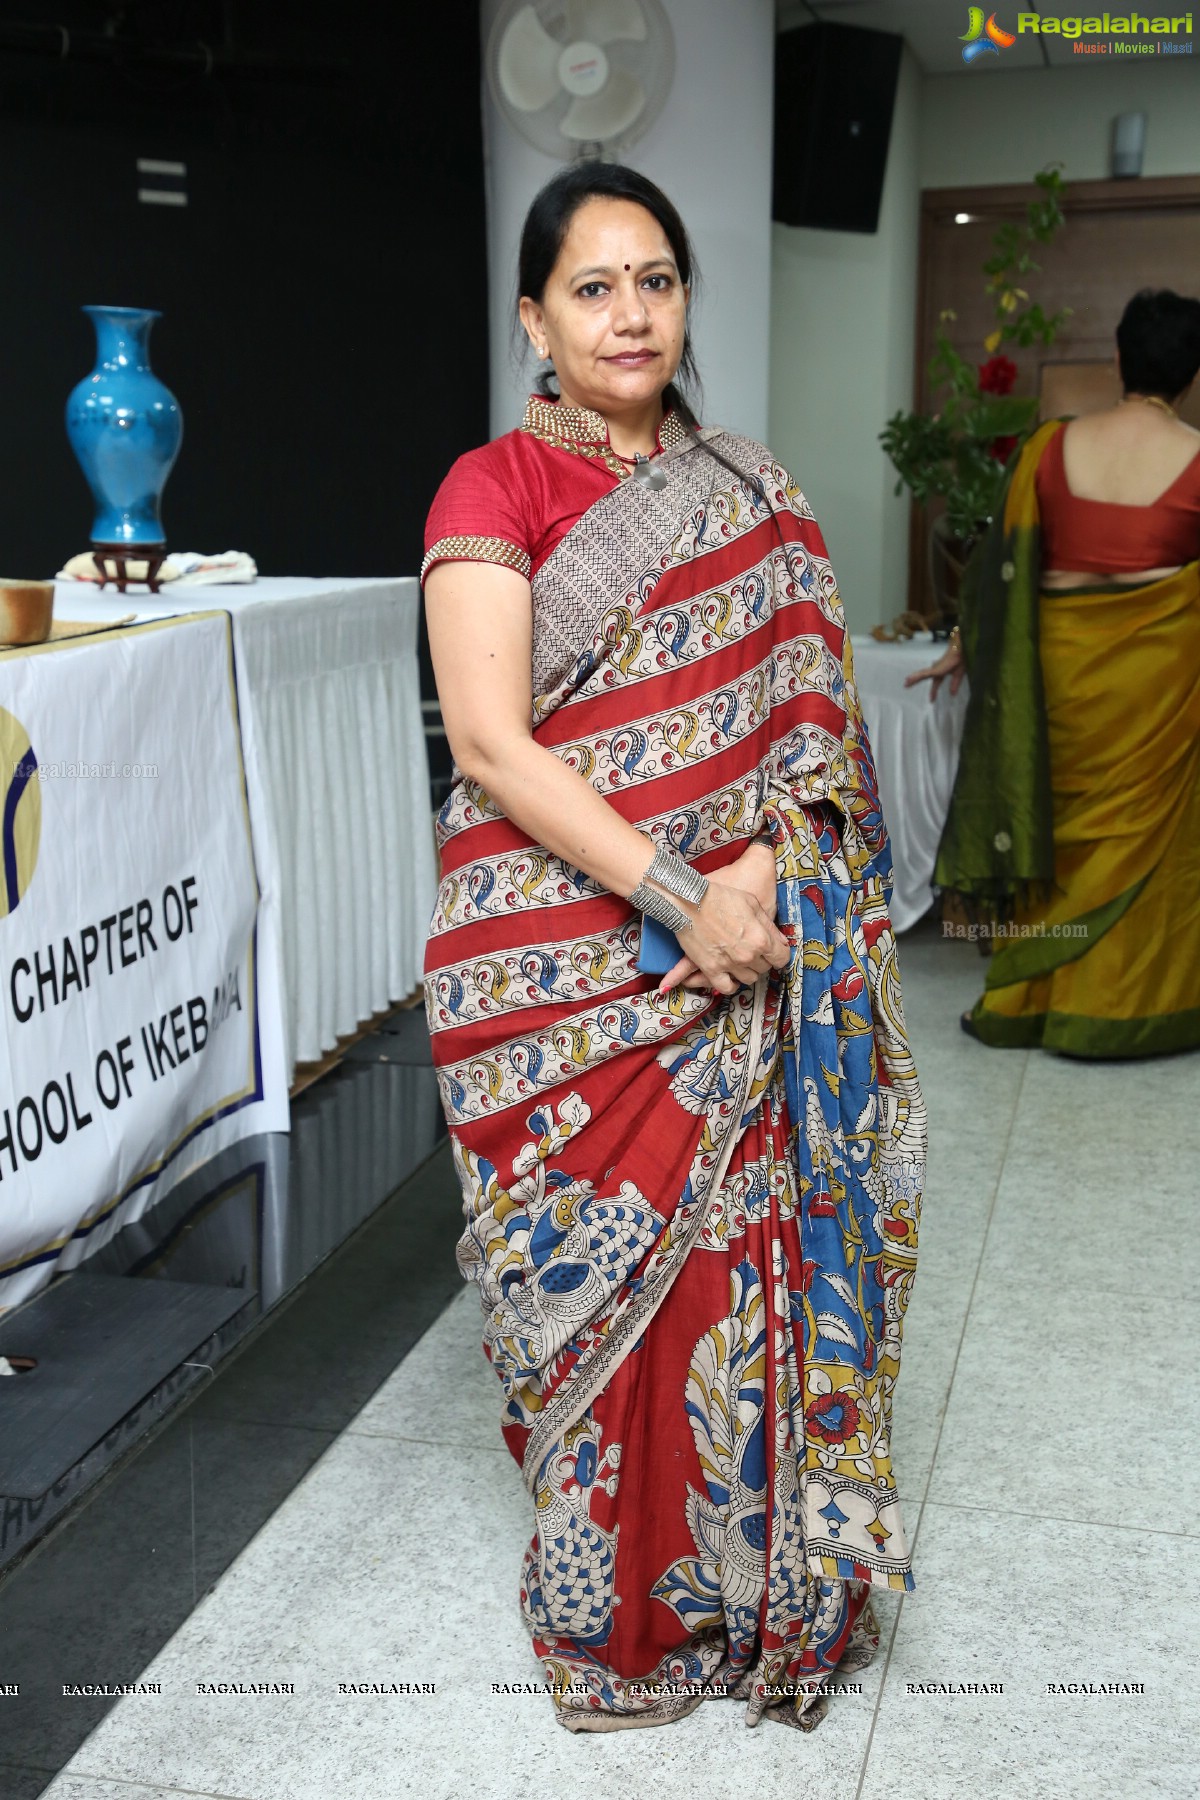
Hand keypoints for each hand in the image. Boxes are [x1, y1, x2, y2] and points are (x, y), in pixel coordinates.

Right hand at [658, 840, 787, 995]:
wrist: (689, 900)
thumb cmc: (721, 896)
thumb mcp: (752, 904)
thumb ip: (769, 926)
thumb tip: (782, 943)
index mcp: (761, 939)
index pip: (781, 958)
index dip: (780, 953)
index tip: (775, 950)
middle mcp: (747, 956)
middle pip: (765, 968)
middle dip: (763, 959)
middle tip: (755, 950)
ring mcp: (729, 964)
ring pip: (749, 979)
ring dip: (748, 970)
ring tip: (743, 960)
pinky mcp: (711, 969)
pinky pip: (727, 987)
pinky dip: (731, 984)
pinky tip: (732, 976)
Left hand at [903, 642, 964, 703]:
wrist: (960, 652)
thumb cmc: (960, 660)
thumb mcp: (958, 676)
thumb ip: (954, 685)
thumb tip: (952, 694)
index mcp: (942, 672)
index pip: (936, 683)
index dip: (933, 691)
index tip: (931, 700)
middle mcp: (936, 670)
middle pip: (924, 677)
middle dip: (916, 681)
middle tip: (906, 685)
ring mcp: (935, 669)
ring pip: (922, 675)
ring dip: (914, 678)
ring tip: (906, 682)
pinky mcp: (935, 669)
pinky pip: (924, 674)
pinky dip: (918, 676)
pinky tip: (911, 678)